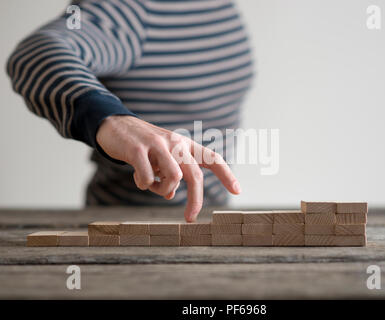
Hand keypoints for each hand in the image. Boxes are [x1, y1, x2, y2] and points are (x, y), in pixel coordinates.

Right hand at [96, 115, 240, 220]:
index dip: (227, 174)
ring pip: (174, 178)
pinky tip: (138, 178)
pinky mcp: (138, 149)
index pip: (212, 158)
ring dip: (163, 189)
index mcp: (185, 144)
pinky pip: (147, 178)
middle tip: (190, 218)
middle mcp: (176, 143)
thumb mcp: (162, 158)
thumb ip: (171, 174)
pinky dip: (144, 185)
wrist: (115, 125)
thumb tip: (171, 196)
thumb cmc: (143, 146)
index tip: (238, 191)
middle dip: (195, 200)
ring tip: (151, 185)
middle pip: (194, 175)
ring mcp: (157, 145)